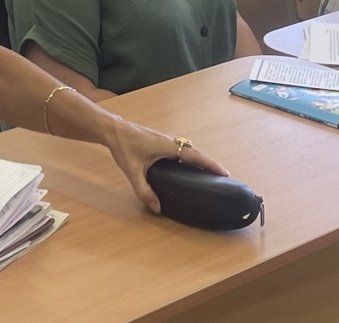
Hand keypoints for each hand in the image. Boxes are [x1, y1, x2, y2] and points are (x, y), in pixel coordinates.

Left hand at [103, 121, 227, 214]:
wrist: (113, 130)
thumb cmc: (124, 147)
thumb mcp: (133, 172)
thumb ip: (144, 191)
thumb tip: (157, 208)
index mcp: (168, 146)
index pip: (195, 156)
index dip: (211, 164)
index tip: (225, 173)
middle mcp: (171, 140)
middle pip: (196, 152)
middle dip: (209, 163)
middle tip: (221, 177)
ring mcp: (167, 139)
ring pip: (188, 149)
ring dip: (199, 159)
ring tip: (208, 173)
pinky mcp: (162, 140)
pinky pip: (181, 148)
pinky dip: (189, 156)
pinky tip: (186, 166)